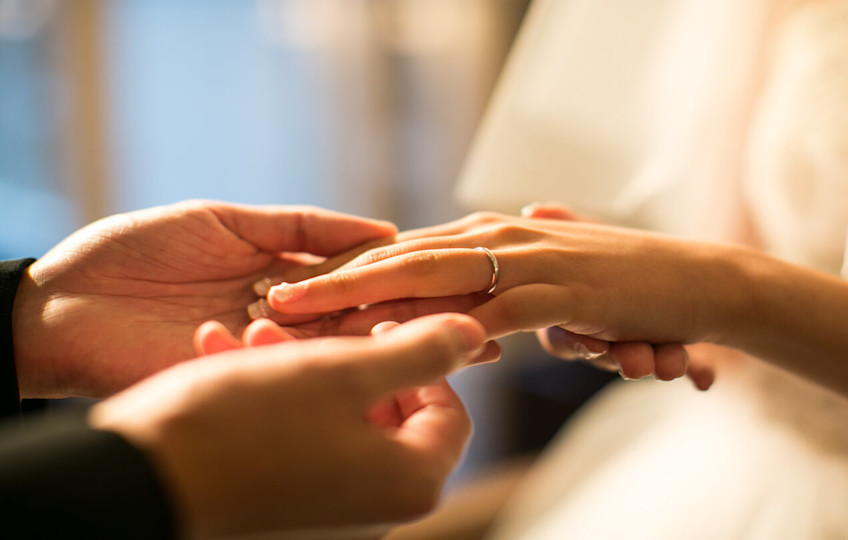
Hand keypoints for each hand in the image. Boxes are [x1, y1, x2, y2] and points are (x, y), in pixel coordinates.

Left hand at [11, 200, 395, 397]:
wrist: (62, 301)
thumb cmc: (134, 251)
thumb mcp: (225, 220)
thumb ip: (301, 226)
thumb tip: (383, 230)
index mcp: (277, 276)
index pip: (345, 277)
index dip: (379, 274)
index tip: (418, 269)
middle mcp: (275, 318)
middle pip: (341, 316)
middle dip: (372, 308)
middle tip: (411, 304)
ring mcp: (256, 353)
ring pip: (321, 348)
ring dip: (347, 335)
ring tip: (377, 324)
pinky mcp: (237, 384)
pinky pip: (282, 374)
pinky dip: (306, 362)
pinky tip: (330, 350)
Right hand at [89, 313, 488, 537]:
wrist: (139, 481)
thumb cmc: (247, 425)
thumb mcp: (344, 373)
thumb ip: (421, 352)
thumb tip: (475, 335)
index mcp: (409, 479)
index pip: (450, 410)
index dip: (420, 357)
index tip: (376, 326)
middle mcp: (375, 504)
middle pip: (388, 409)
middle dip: (344, 354)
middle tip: (308, 323)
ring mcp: (327, 505)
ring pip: (332, 414)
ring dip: (298, 364)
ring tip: (252, 330)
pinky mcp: (283, 499)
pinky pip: (294, 436)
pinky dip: (269, 393)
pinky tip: (222, 352)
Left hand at [264, 209, 739, 384]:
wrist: (697, 281)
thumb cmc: (620, 287)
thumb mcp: (552, 283)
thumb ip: (513, 282)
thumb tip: (491, 285)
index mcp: (492, 236)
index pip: (405, 251)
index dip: (348, 271)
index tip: (295, 290)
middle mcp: (502, 239)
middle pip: (404, 258)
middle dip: (337, 280)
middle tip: (275, 300)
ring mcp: (531, 260)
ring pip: (436, 277)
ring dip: (372, 297)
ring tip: (316, 317)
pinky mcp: (562, 291)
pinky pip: (495, 311)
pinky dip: (450, 326)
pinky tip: (407, 341)